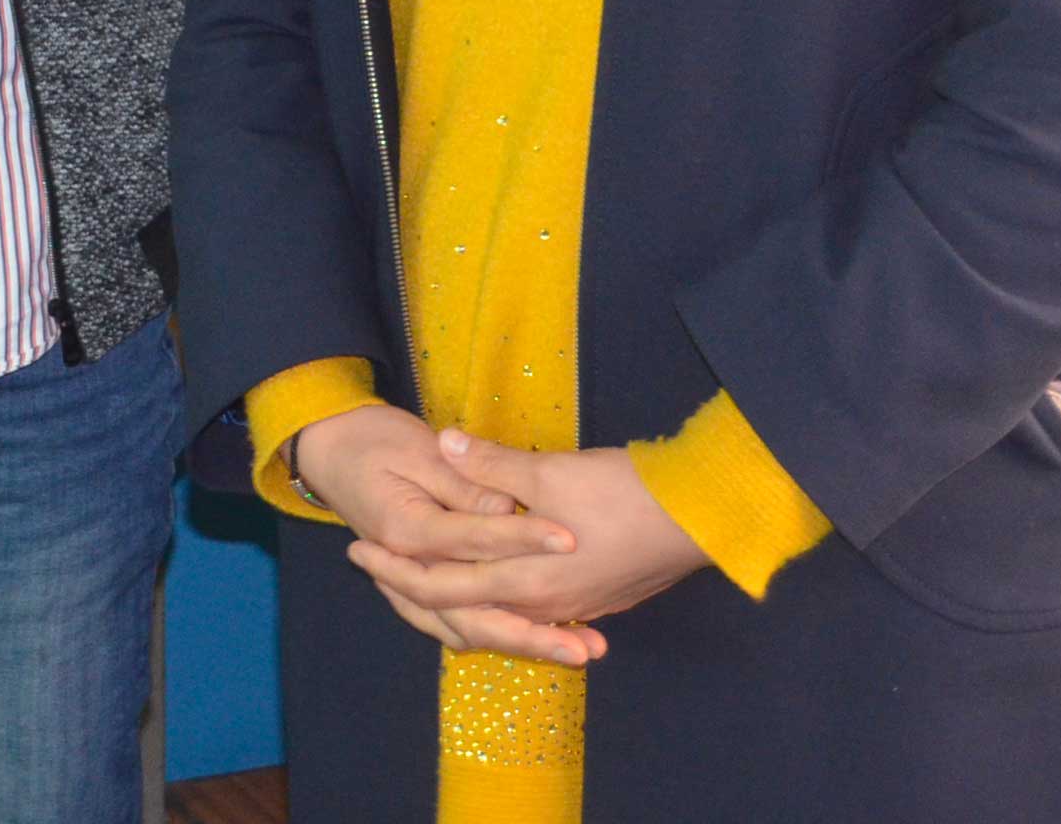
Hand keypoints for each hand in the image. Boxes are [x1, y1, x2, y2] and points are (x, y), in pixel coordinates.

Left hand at [344, 433, 706, 668]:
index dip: (396, 570)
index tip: (358, 552)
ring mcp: (573, 609)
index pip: (444, 587)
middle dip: (411, 591)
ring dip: (454, 603)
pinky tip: (488, 593)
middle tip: (371, 568)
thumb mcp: (551, 471)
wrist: (701, 517)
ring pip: (497, 618)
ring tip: (418, 585)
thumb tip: (443, 441)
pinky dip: (497, 606)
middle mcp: (544, 606)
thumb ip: (491, 464)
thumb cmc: (625, 493)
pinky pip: (529, 615)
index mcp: (526, 580)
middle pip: (463, 612)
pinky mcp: (595, 602)